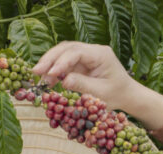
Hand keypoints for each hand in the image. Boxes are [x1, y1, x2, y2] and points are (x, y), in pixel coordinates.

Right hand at [32, 42, 162, 129]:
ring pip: (63, 53)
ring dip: (50, 64)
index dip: (61, 61)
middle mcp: (92, 51)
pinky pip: (64, 63)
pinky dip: (55, 70)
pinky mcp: (81, 63)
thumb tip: (63, 80)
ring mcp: (86, 56)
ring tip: (39, 77)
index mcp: (101, 54)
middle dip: (50, 59)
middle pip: (67, 48)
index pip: (76, 52)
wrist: (126, 95)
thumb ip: (82, 85)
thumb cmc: (117, 95)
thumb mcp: (100, 93)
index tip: (50, 73)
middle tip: (36, 71)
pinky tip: (48, 80)